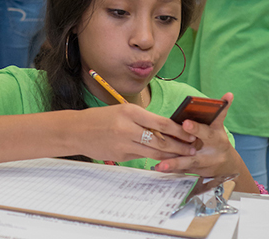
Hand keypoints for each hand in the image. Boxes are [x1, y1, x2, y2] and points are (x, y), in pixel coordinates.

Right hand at [78, 104, 197, 162]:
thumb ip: (141, 120)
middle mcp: (128, 128)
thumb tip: (164, 129)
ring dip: (170, 155)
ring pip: (154, 152)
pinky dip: (153, 158)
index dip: (179, 130)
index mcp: (129, 112)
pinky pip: (141, 157)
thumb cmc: (99, 118)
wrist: (76, 130)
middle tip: (192, 149)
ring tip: (183, 157)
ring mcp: (124, 143)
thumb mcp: (120, 111)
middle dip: (179, 146)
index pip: (161, 122)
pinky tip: (162, 159)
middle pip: (161, 140)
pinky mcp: (120, 156)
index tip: (190, 134)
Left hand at [154, 93, 238, 176]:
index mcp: (215, 139)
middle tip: (167, 147)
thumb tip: (228, 94)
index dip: (196, 128)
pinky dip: (171, 170)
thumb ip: (221, 111)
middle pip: (196, 153)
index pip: (206, 132)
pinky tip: (159, 168)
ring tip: (160, 165)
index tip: (185, 123)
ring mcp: (202, 166)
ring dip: (174, 165)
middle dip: (182, 151)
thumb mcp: (219, 126)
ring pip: (187, 165)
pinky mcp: (194, 172)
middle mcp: (209, 154)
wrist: (227, 166)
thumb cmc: (218, 141)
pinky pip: (181, 172)